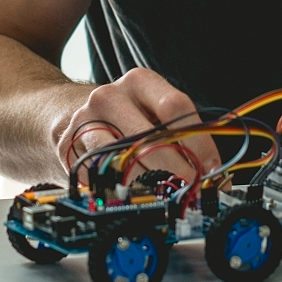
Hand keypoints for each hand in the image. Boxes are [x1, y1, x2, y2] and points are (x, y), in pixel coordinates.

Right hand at [50, 68, 223, 186]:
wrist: (71, 114)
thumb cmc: (127, 117)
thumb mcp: (155, 113)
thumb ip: (184, 136)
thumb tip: (214, 175)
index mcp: (139, 81)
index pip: (175, 106)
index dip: (198, 142)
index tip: (212, 170)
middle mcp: (109, 96)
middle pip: (150, 138)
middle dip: (178, 173)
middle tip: (193, 194)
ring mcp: (84, 121)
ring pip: (124, 161)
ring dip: (151, 187)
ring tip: (168, 200)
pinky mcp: (68, 148)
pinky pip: (101, 176)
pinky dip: (123, 192)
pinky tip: (136, 198)